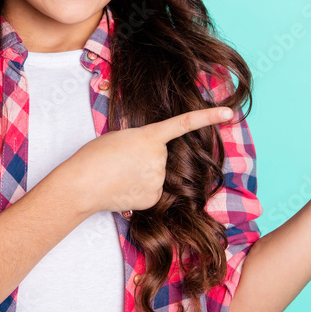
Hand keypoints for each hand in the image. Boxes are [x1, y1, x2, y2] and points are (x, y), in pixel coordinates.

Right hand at [62, 106, 234, 213]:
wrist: (81, 184)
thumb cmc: (94, 156)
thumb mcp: (120, 138)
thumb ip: (142, 143)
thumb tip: (150, 161)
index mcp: (150, 136)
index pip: (185, 123)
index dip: (208, 117)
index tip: (228, 113)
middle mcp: (159, 157)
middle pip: (161, 157)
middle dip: (146, 159)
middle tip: (121, 162)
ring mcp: (158, 179)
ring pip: (157, 176)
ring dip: (141, 176)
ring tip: (118, 176)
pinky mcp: (153, 198)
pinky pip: (152, 192)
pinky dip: (139, 191)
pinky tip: (122, 189)